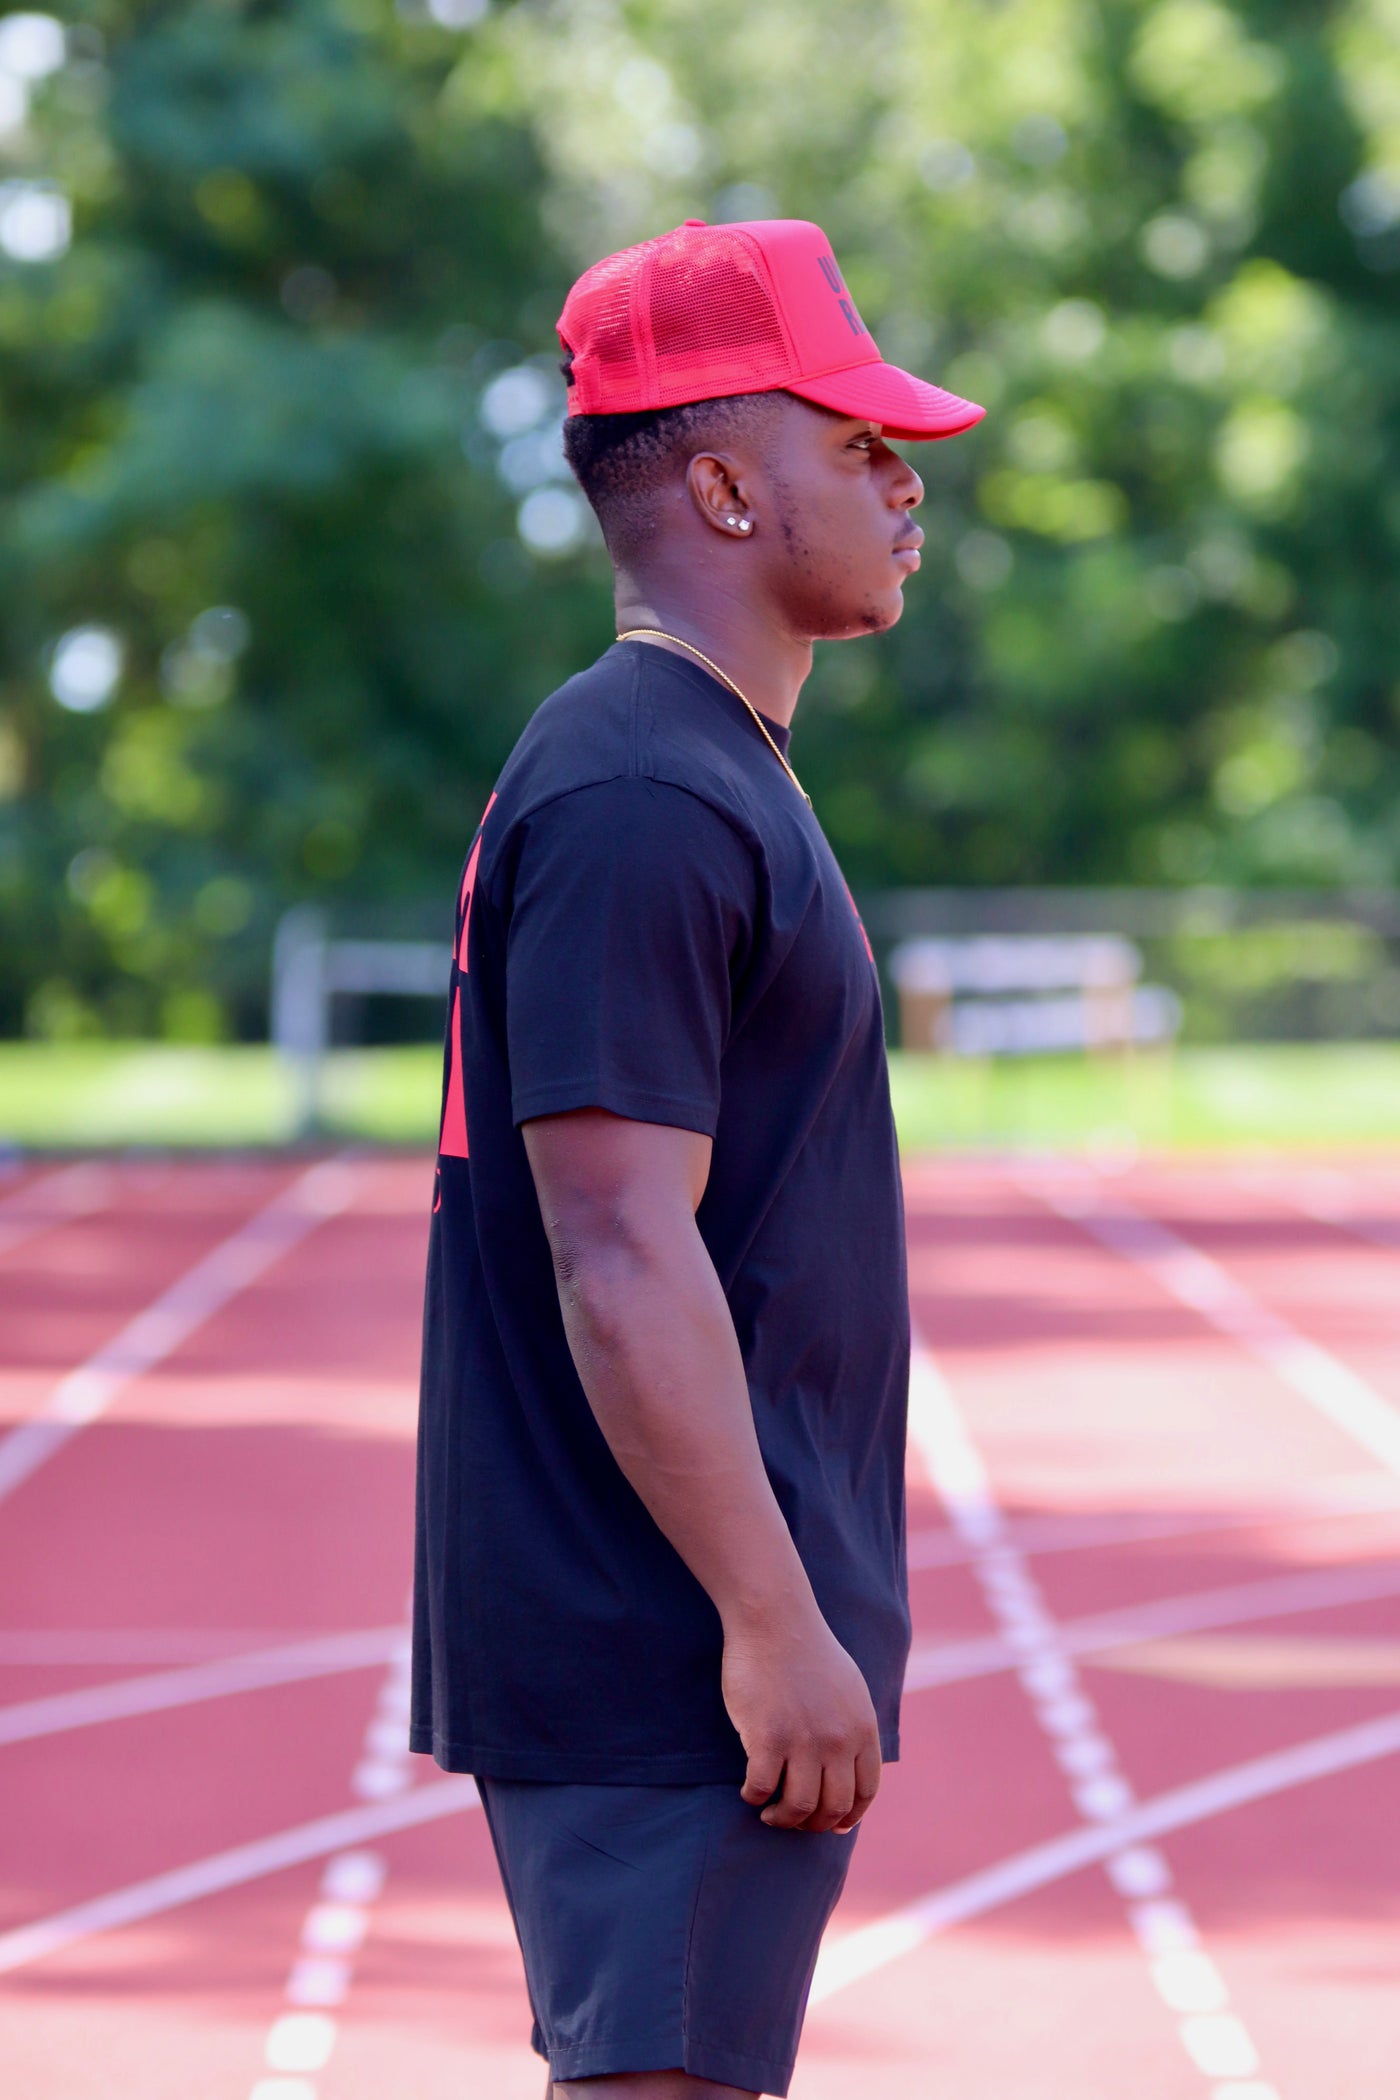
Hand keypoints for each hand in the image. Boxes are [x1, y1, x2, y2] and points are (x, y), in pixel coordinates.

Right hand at [722, 1607, 881, 1833]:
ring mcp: (802, 1740)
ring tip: (770, 1813)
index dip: (850, 1815)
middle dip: (813, 1824)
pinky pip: (761, 1788)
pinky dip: (754, 1797)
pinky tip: (749, 1791)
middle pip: (833, 1806)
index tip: (831, 1824)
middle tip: (794, 1820)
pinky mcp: (767, 1737)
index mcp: (862, 1728)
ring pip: (798, 1807)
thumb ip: (853, 1728)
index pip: (866, 1791)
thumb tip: (850, 1769)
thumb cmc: (806, 1651)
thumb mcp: (849, 1690)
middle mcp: (837, 1740)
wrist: (774, 1620)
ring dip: (783, 1819)